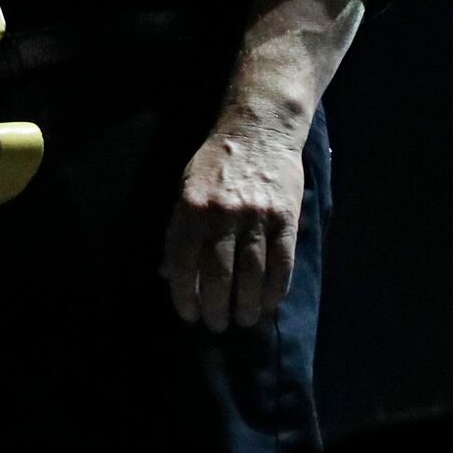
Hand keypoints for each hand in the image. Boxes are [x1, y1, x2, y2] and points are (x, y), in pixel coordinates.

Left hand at [160, 124, 307, 331]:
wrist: (258, 129)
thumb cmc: (216, 162)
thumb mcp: (185, 188)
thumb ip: (177, 230)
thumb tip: (167, 273)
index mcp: (191, 206)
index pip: (183, 262)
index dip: (184, 295)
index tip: (188, 314)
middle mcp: (223, 213)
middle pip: (218, 275)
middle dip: (216, 307)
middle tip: (217, 324)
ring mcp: (257, 216)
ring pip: (252, 274)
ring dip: (247, 304)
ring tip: (243, 319)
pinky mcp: (285, 217)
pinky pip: (281, 262)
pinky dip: (276, 288)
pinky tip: (269, 303)